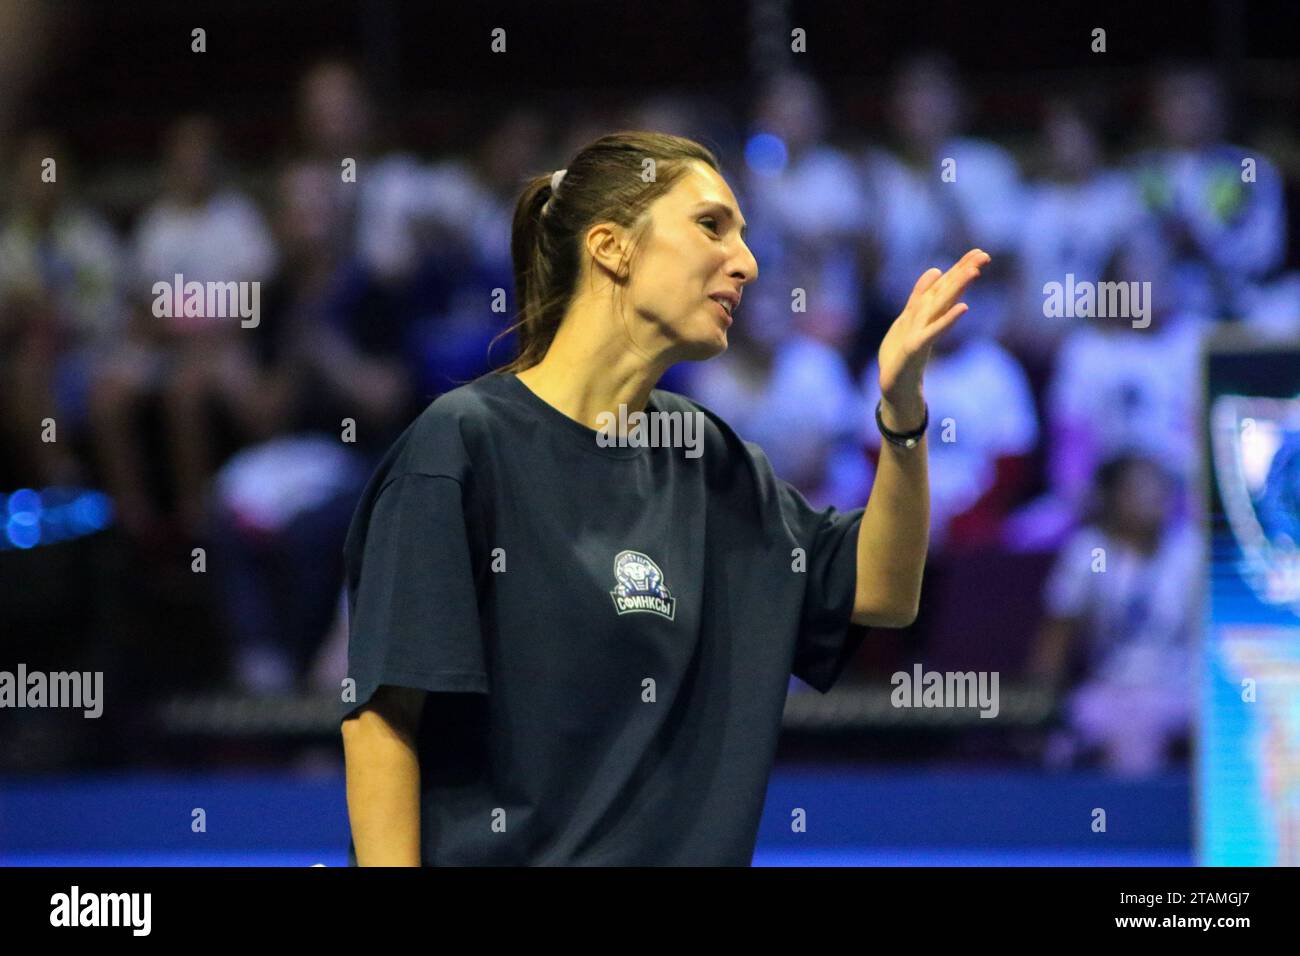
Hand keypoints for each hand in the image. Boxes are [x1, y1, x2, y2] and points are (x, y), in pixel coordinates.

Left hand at [877, 248, 990, 422]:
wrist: (893, 384)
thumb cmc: (901, 352)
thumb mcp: (907, 317)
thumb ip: (920, 295)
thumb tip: (936, 270)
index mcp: (927, 312)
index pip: (946, 286)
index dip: (960, 268)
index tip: (980, 251)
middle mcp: (930, 320)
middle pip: (948, 292)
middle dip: (964, 273)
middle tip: (984, 255)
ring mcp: (924, 333)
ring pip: (942, 306)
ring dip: (958, 288)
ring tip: (974, 271)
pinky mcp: (917, 347)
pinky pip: (934, 331)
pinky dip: (948, 319)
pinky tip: (964, 308)